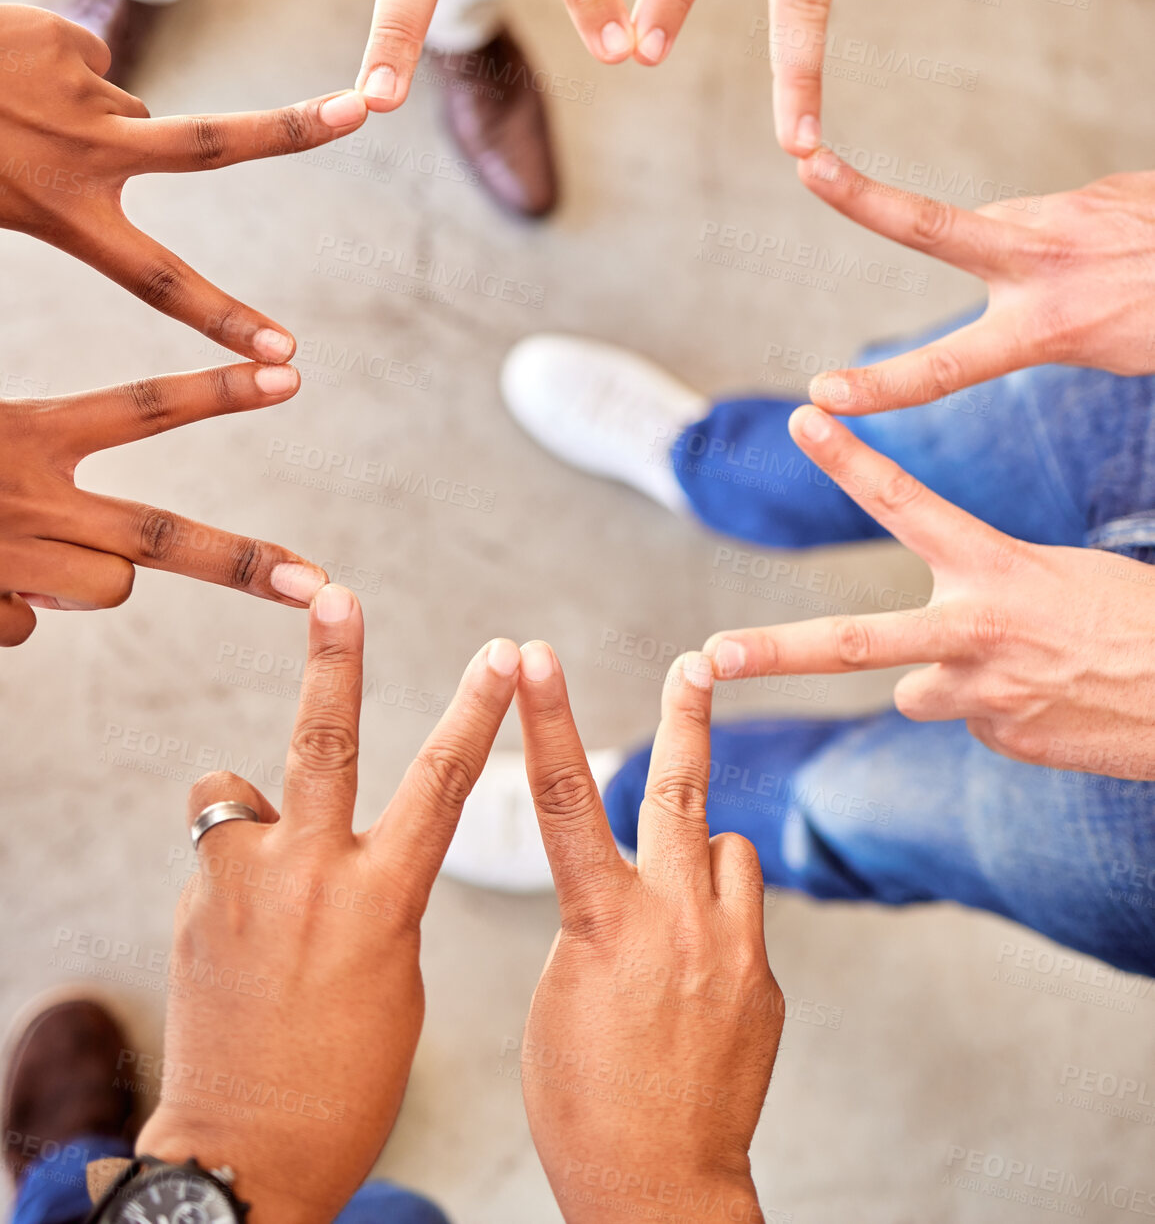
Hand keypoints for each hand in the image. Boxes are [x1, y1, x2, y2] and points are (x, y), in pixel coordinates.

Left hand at [0, 5, 366, 357]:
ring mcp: (78, 86)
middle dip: (296, 128)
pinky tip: (9, 73)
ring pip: (123, 113)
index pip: (158, 278)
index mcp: (55, 208)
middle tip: (361, 110)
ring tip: (16, 116)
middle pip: (213, 142)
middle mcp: (83, 148)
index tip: (284, 356)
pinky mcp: (63, 38)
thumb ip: (54, 199)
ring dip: (90, 123)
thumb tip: (123, 148)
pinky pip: (91, 64)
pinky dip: (63, 76)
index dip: (225, 320)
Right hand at [0, 362, 324, 643]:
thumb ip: (38, 462)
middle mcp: (25, 494)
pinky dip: (11, 606)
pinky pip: (26, 623)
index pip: (142, 409)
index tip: (289, 376)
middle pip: (158, 535)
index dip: (220, 393)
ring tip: (15, 553)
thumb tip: (98, 554)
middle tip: (313, 582)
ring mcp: (5, 555)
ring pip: (106, 587)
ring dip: (80, 581)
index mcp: (28, 430)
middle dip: (241, 562)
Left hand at [137, 590, 521, 1223]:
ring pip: (239, 789)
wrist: (248, 1153)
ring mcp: (242, 887)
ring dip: (255, 803)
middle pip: (325, 740)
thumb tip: (335, 843)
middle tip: (334, 593)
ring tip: (267, 859)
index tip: (503, 654)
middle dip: (334, 658)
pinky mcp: (193, 905)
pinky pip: (216, 847)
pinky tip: (236, 925)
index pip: (444, 782)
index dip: (479, 710)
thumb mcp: (393, 977)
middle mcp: (310, 879)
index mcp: (383, 901)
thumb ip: (374, 892)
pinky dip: (231, 860)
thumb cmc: (347, 1078)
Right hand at [516, 641, 780, 1223]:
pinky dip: (720, 924)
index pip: (563, 795)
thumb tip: (629, 886)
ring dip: (700, 855)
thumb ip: (595, 920)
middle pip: (678, 789)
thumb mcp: (559, 994)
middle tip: (696, 661)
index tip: (535, 655)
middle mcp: (674, 919)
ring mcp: (731, 947)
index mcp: (601, 922)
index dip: (547, 716)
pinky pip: (743, 916)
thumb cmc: (581, 1101)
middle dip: (684, 716)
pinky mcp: (766, 980)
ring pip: (727, 849)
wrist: (659, 1188)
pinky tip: (694, 989)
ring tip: (673, 907)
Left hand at [706, 407, 1154, 779]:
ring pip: (921, 688)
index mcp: (998, 569)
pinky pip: (974, 717)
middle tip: (706, 656)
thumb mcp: (1059, 579)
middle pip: (852, 644)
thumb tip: (922, 680)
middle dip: (772, 652)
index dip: (850, 461)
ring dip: (953, 680)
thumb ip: (978, 609)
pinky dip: (1000, 708)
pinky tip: (1056, 700)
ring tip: (1031, 667)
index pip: (907, 504)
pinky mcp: (999, 741)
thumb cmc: (1137, 621)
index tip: (802, 420)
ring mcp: (983, 698)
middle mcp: (977, 633)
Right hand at [800, 151, 1154, 411]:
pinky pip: (1064, 221)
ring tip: (1108, 281)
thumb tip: (1016, 256)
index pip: (946, 367)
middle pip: (930, 226)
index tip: (823, 393)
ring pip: (1013, 232)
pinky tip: (1128, 253)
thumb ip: (1053, 311)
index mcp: (1050, 325)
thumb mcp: (1120, 350)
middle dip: (861, 195)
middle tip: (808, 161)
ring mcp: (1070, 214)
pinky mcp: (1098, 188)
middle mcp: (1045, 262)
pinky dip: (1079, 243)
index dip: (881, 387)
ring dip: (1035, 257)